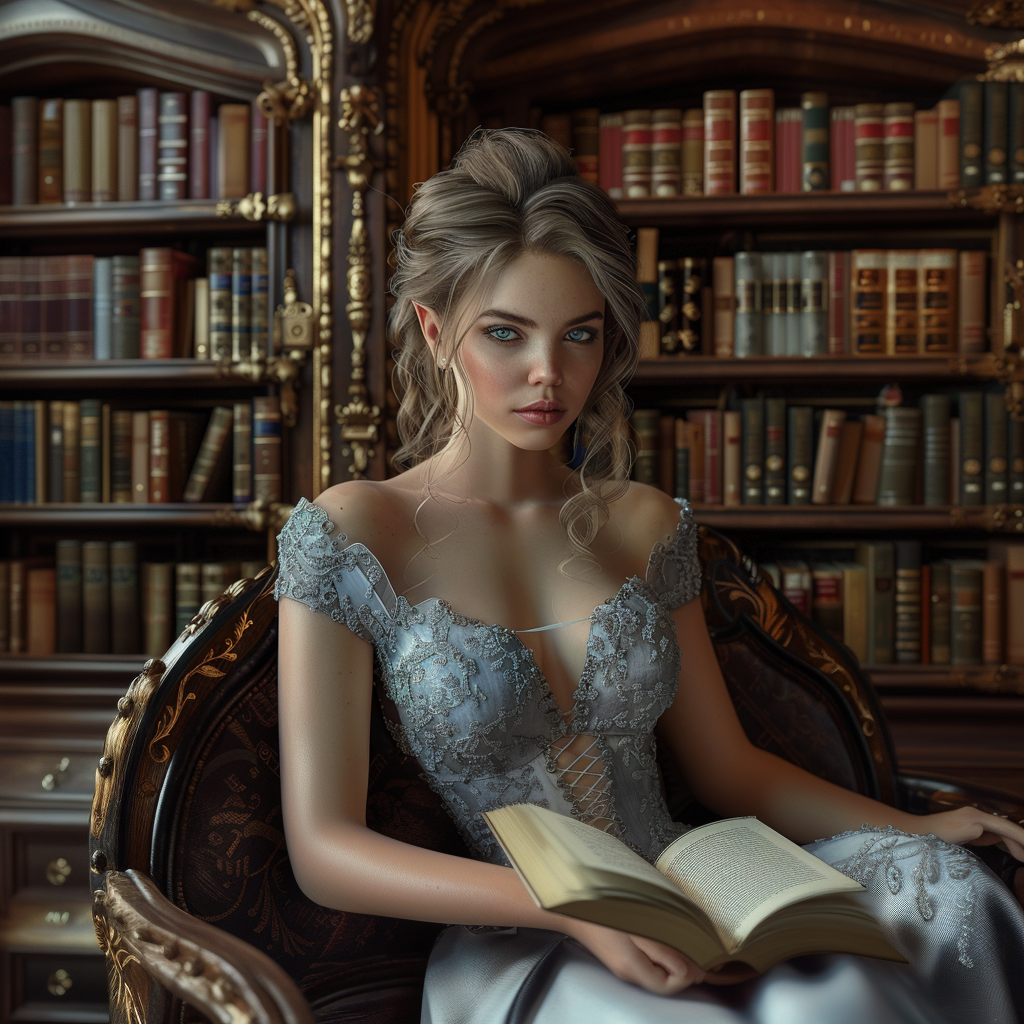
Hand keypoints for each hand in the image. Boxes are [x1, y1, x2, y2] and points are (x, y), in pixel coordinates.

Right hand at [564, 918, 705, 994]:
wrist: (572, 908)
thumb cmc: (603, 912)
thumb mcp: (638, 929)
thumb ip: (664, 951)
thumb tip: (691, 971)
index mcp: (633, 969)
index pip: (671, 986)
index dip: (687, 973)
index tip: (694, 954)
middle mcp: (628, 974)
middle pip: (665, 981)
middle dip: (680, 966)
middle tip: (688, 943)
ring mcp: (623, 968)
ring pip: (657, 973)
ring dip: (669, 958)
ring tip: (674, 937)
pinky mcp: (620, 959)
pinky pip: (646, 964)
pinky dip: (657, 954)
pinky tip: (657, 937)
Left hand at [915, 806, 1023, 861]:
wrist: (917, 832)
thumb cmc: (933, 836)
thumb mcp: (953, 835)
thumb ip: (971, 831)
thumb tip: (983, 828)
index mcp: (976, 817)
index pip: (1006, 826)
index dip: (1021, 837)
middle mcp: (978, 816)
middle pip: (1006, 828)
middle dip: (1020, 842)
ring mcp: (975, 821)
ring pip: (1002, 831)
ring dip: (1014, 844)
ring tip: (1022, 858)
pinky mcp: (972, 828)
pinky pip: (995, 834)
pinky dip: (1005, 843)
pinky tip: (1012, 852)